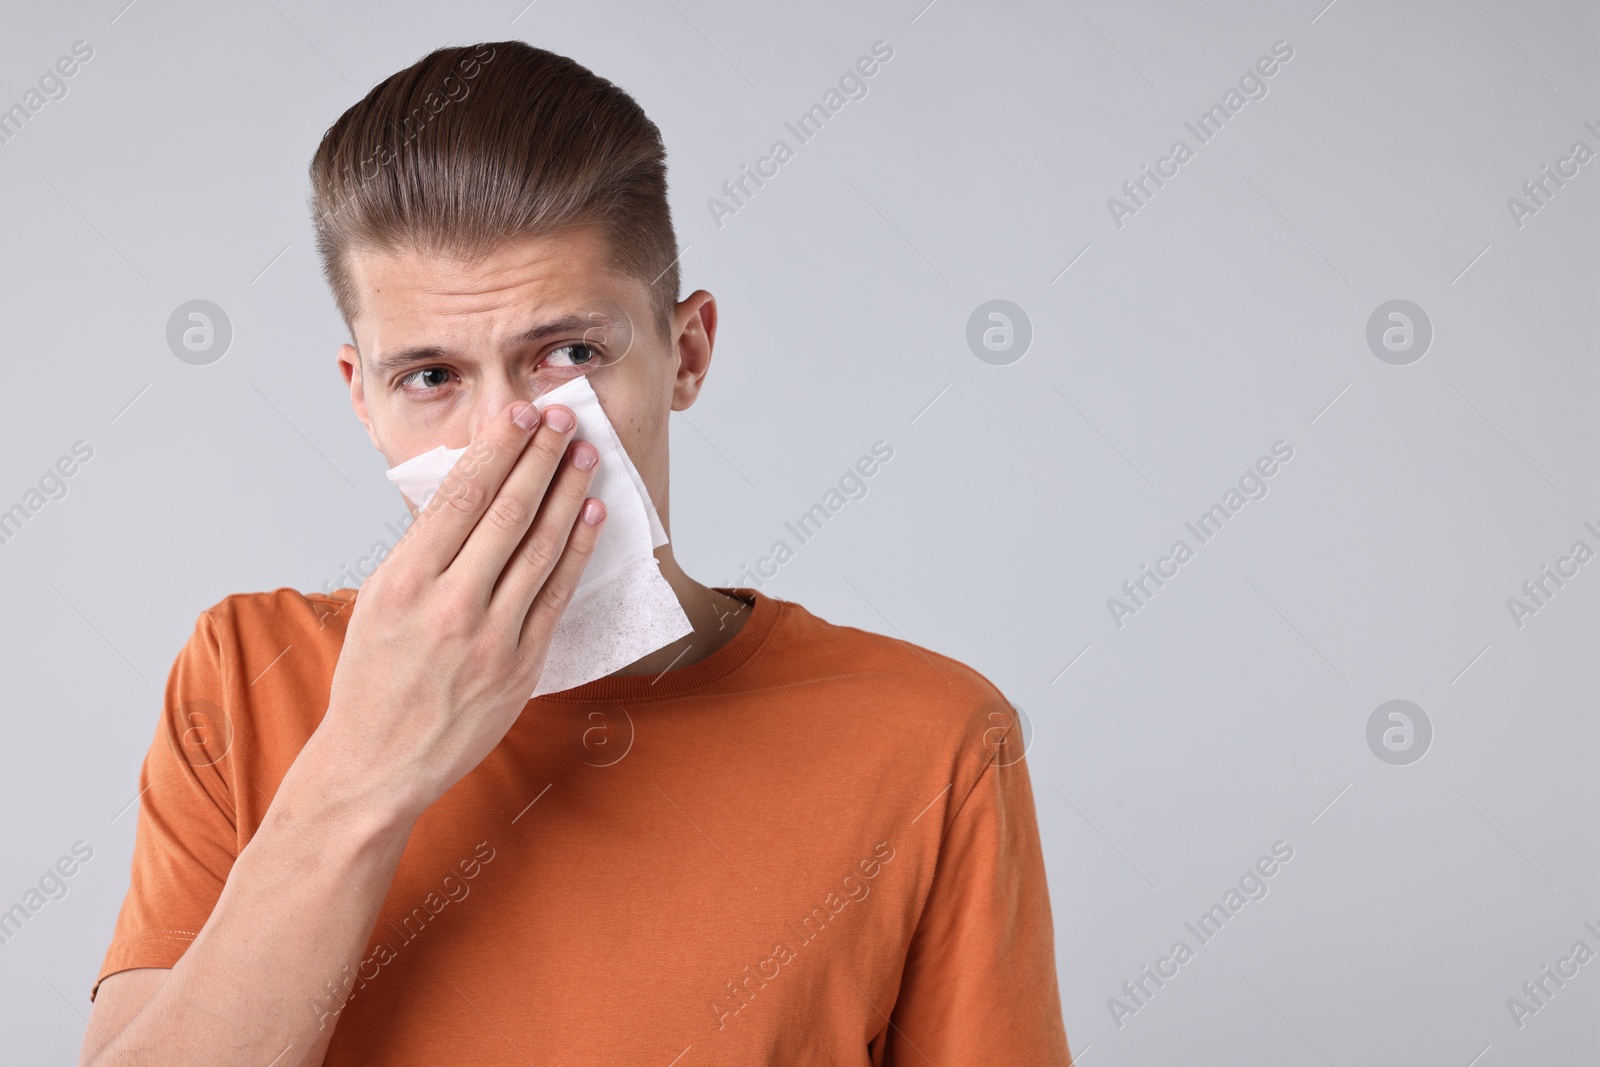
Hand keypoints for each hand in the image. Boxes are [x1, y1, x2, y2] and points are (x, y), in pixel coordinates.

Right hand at [312, 399, 604, 822]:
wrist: (378, 763)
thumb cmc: (374, 676)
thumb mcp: (378, 601)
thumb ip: (423, 550)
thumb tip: (470, 489)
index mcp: (403, 582)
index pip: (461, 497)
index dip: (498, 449)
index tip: (521, 413)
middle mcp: (448, 605)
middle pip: (507, 513)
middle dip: (541, 457)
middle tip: (565, 417)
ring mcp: (490, 637)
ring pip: (539, 548)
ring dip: (568, 494)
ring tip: (586, 454)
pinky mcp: (521, 665)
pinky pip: (557, 594)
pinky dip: (576, 549)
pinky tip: (591, 514)